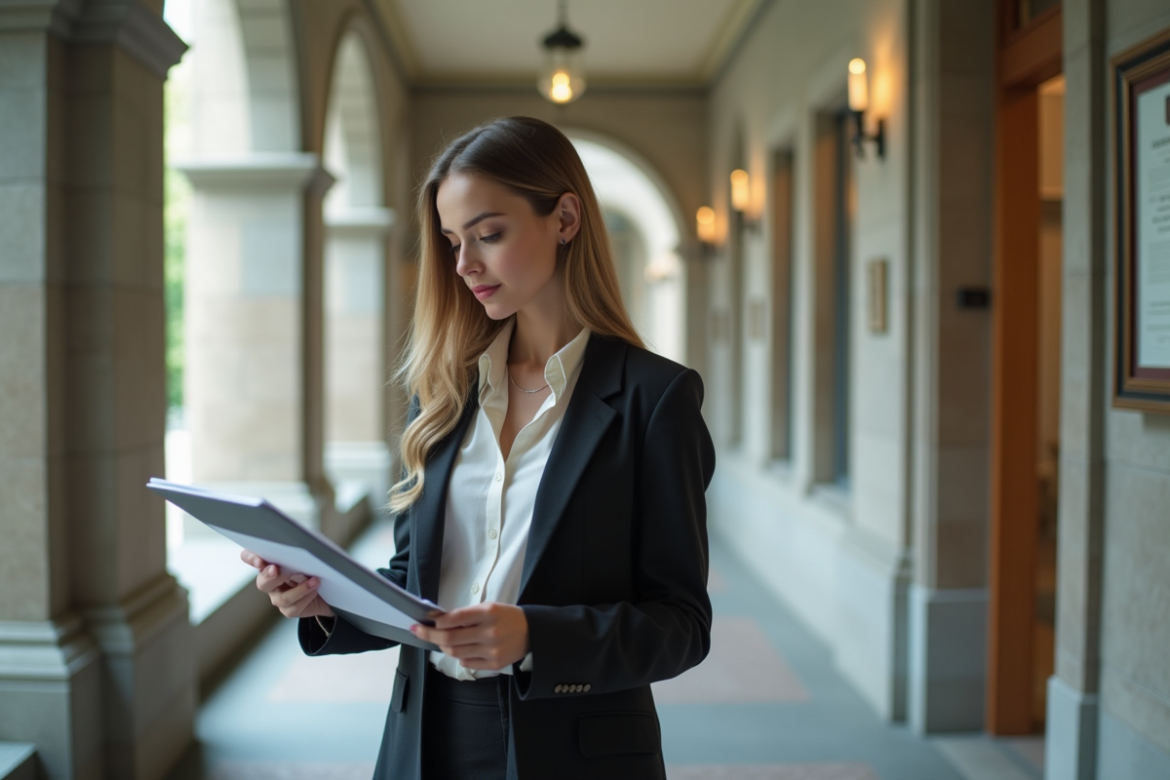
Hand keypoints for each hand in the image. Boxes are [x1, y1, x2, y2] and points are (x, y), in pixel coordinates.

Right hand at [240, 549, 335, 619]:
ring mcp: (278, 597)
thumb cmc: (316, 565)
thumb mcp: (310, 552)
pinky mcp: (289, 609)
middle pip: (262, 582)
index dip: (251, 558)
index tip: (259, 561)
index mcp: (270, 562)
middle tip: (276, 569)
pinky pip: (294, 608)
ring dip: (300, 589)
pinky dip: (306, 597)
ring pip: (282, 598)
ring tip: (314, 580)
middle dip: (268, 576)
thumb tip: (303, 541)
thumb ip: (302, 546)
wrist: (328, 588)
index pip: (249, 557)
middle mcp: (270, 581)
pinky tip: (315, 590)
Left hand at [412, 602, 528, 671]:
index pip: (455, 618)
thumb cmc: (506, 617)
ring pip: (455, 652)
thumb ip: (465, 615)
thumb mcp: (488, 608)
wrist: (532, 632)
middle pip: (450, 638)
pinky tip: (464, 648)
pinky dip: (459, 656)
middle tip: (417, 630)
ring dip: (444, 645)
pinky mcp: (494, 664)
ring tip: (443, 639)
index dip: (437, 620)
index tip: (426, 620)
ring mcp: (492, 651)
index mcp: (489, 613)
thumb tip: (438, 619)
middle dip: (429, 634)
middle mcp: (490, 632)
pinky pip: (467, 663)